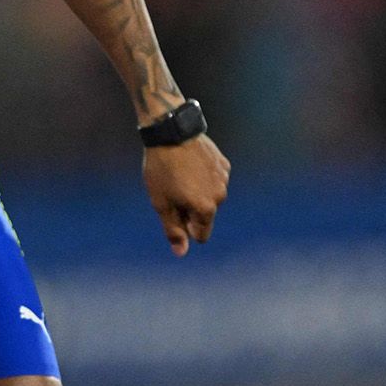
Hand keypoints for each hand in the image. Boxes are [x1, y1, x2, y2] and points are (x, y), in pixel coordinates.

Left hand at [144, 133, 229, 255]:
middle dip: (191, 209)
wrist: (170, 132)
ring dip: (197, 192)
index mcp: (206, 209)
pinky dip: (202, 177)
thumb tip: (180, 253)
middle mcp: (220, 195)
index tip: (172, 211)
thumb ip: (173, 230)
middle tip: (172, 190)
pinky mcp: (223, 163)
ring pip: (210, 196)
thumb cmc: (161, 170)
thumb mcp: (161, 203)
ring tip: (179, 175)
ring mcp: (224, 178)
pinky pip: (213, 180)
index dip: (185, 228)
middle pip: (205, 215)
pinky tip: (189, 164)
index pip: (201, 235)